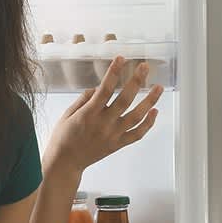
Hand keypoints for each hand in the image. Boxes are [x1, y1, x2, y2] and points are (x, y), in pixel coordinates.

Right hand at [44, 57, 162, 177]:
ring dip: (149, 101)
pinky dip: (148, 123)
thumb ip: (84, 99)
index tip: (121, 59)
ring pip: (136, 116)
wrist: (65, 163)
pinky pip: (137, 134)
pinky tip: (155, 111)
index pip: (104, 89)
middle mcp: (103, 124)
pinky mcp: (118, 145)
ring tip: (158, 87)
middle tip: (145, 67)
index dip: (114, 72)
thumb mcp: (67, 114)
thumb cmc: (63, 138)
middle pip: (125, 100)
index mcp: (89, 114)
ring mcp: (113, 135)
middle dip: (136, 81)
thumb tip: (97, 89)